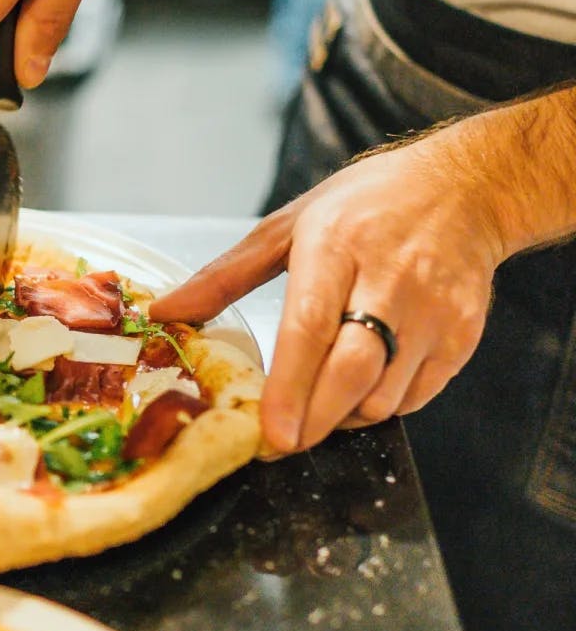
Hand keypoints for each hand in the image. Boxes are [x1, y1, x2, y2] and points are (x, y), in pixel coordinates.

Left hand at [149, 136, 508, 453]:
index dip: (289, 388)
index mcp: (336, 246)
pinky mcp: (463, 335)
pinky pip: (414, 398)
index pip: (310, 327)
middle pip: (351, 372)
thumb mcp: (287, 226)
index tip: (270, 432)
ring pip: (383, 396)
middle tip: (280, 442)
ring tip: (317, 405)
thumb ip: (223, 277)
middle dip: (313, 421)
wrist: (465, 188)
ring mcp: (435, 310)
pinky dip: (379, 407)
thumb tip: (165, 314)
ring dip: (342, 417)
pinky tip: (357, 389)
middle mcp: (391, 279)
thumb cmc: (367, 206)